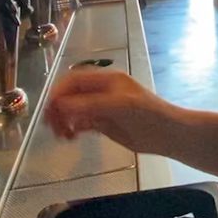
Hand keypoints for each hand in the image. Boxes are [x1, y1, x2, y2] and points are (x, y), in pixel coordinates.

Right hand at [44, 67, 175, 152]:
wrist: (168, 134)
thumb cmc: (147, 114)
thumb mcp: (118, 106)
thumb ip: (89, 104)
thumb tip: (61, 105)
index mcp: (106, 80)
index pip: (74, 80)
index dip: (59, 92)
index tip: (49, 109)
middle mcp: (101, 91)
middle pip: (71, 95)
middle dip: (59, 108)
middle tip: (51, 126)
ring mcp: (102, 107)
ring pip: (74, 110)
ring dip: (64, 120)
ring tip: (61, 135)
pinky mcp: (104, 124)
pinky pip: (81, 123)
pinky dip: (73, 129)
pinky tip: (71, 137)